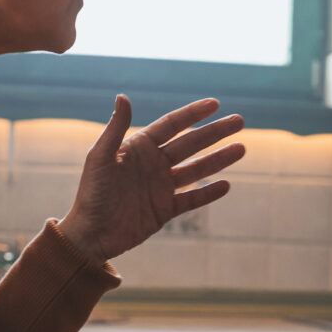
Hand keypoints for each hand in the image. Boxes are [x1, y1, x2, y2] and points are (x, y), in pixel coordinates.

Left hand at [57, 96, 245, 263]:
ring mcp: (161, 187)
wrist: (90, 234)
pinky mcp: (164, 210)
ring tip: (241, 148)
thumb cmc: (90, 194)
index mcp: (139, 148)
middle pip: (191, 144)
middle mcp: (153, 164)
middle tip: (239, 121)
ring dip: (218, 159)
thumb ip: (115, 129)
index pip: (171, 125)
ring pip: (196, 170)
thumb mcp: (100, 158)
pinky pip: (191, 200)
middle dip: (215, 133)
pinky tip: (226, 185)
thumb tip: (123, 97)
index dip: (193, 114)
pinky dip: (208, 194)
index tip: (215, 104)